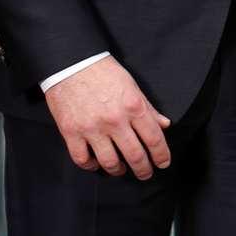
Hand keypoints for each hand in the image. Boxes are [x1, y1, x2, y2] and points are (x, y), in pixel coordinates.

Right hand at [44, 57, 171, 178]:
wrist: (70, 62)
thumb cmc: (102, 71)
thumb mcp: (131, 84)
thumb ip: (148, 107)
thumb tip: (164, 124)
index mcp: (133, 106)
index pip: (154, 139)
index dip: (161, 155)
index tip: (163, 163)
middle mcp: (114, 119)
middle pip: (135, 156)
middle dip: (143, 170)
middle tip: (145, 173)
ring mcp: (92, 128)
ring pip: (110, 162)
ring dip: (119, 170)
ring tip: (121, 168)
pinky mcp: (71, 132)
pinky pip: (83, 159)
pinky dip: (92, 165)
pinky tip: (96, 162)